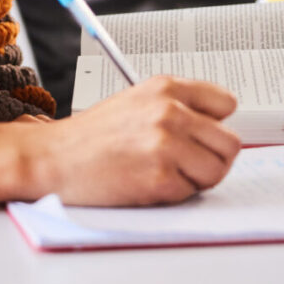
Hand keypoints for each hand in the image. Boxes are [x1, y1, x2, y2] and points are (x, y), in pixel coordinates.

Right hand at [0, 76, 240, 206]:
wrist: (53, 159)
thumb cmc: (91, 136)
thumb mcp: (136, 101)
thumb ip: (177, 107)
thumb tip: (216, 127)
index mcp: (166, 87)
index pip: (226, 103)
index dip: (216, 125)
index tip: (206, 136)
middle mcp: (169, 111)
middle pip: (230, 143)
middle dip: (211, 158)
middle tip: (185, 164)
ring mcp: (166, 144)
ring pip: (217, 171)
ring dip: (196, 179)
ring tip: (164, 173)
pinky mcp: (159, 177)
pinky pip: (192, 193)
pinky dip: (174, 195)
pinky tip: (147, 183)